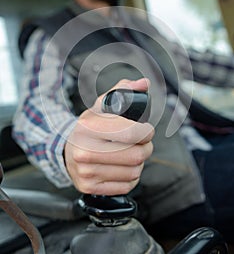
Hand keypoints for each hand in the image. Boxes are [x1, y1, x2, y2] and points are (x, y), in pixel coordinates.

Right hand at [64, 78, 153, 195]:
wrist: (68, 150)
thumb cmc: (89, 127)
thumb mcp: (102, 105)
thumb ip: (123, 91)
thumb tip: (144, 83)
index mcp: (88, 127)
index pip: (131, 133)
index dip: (147, 132)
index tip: (147, 130)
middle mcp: (84, 151)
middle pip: (136, 155)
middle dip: (146, 148)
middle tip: (143, 143)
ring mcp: (86, 172)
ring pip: (134, 172)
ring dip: (139, 163)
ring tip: (131, 154)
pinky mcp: (89, 187)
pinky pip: (125, 186)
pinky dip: (130, 178)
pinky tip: (123, 167)